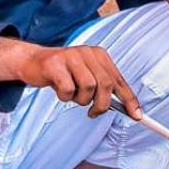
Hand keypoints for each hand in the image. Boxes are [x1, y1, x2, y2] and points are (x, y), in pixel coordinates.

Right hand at [0, 38, 139, 118]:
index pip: (119, 79)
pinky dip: (65, 97)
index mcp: (99, 55)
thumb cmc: (63, 73)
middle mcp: (87, 52)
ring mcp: (70, 56)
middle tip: (93, 112)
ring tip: (72, 95)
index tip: (136, 115)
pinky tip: (59, 90)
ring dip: (80, 100)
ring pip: (88, 88)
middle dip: (102, 105)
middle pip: (106, 85)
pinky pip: (68, 89)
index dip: (129, 99)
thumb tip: (127, 109)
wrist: (32, 62)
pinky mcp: (54, 64)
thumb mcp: (86, 77)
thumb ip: (104, 89)